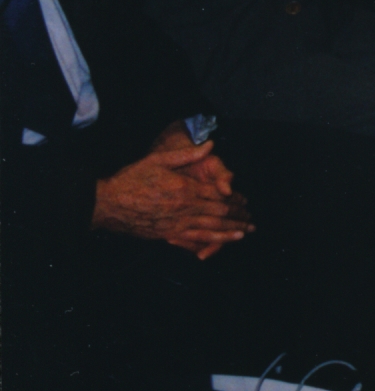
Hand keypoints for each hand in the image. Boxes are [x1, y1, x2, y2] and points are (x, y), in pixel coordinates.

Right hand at [93, 137, 253, 257]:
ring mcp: (176, 224)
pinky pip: (192, 240)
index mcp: (185, 189)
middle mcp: (184, 208)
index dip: (235, 199)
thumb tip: (210, 145)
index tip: (246, 201)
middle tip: (252, 220)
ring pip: (210, 229)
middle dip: (238, 217)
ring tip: (245, 233)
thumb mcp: (159, 159)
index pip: (219, 195)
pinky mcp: (166, 235)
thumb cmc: (132, 178)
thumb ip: (187, 154)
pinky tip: (218, 246)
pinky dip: (209, 243)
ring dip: (230, 231)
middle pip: (219, 214)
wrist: (107, 203)